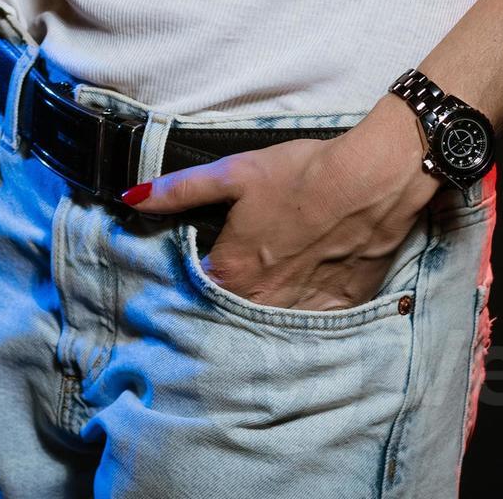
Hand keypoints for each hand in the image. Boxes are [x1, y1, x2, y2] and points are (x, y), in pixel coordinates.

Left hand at [119, 102, 440, 312]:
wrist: (371, 182)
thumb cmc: (301, 174)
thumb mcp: (234, 173)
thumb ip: (179, 190)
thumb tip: (131, 198)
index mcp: (231, 270)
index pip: (191, 294)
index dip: (181, 288)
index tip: (177, 281)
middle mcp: (262, 300)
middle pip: (227, 318)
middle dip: (215, 311)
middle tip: (212, 295)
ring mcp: (301, 310)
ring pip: (266, 329)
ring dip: (254, 322)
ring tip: (253, 303)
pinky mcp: (338, 310)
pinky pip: (308, 329)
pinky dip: (297, 322)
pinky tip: (294, 304)